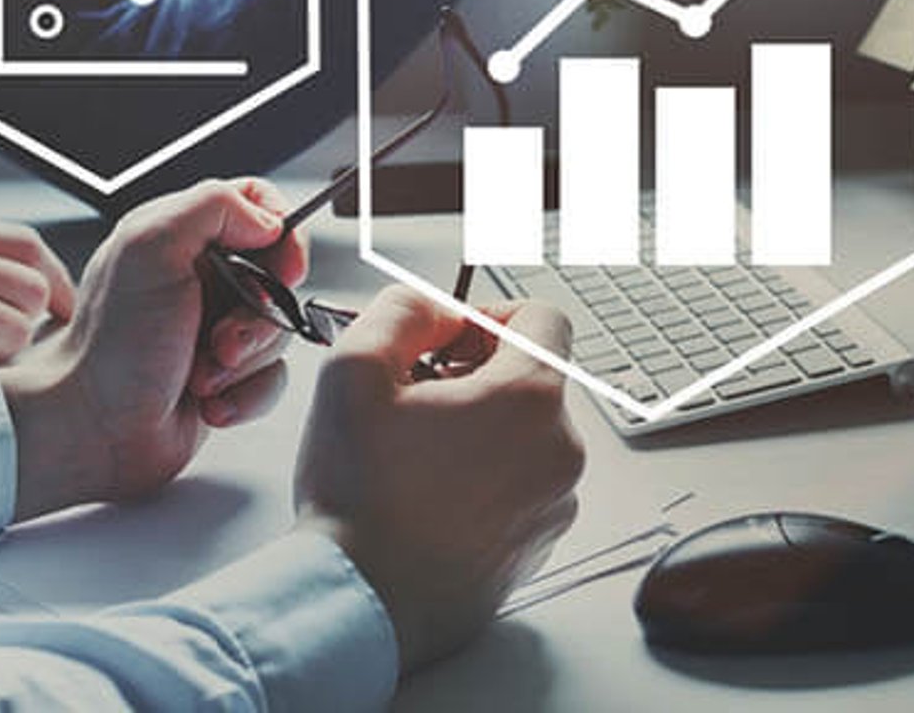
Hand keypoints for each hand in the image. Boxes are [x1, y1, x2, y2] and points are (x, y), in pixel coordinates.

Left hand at [1, 178, 301, 519]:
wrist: (94, 429)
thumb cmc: (110, 346)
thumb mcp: (150, 247)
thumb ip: (213, 206)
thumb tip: (269, 219)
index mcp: (181, 235)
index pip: (256, 202)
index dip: (282, 233)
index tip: (283, 270)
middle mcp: (201, 277)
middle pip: (279, 274)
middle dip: (260, 315)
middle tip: (221, 338)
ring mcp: (216, 328)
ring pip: (279, 331)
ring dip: (246, 361)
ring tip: (202, 375)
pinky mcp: (228, 376)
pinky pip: (273, 379)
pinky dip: (246, 395)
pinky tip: (209, 402)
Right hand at [294, 285, 584, 670]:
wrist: (361, 604)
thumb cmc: (358, 498)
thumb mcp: (353, 368)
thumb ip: (402, 311)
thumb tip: (433, 308)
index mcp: (529, 399)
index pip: (544, 317)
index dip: (490, 314)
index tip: (449, 339)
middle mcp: (560, 451)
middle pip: (533, 378)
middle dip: (477, 375)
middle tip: (415, 396)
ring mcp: (555, 505)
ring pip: (526, 435)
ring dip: (480, 429)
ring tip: (415, 453)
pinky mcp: (538, 547)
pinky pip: (523, 487)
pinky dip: (486, 480)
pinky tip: (428, 497)